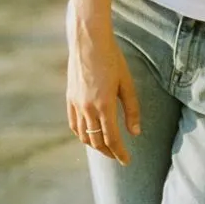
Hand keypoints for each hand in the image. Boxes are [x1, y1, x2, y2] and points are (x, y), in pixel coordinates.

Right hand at [66, 20, 140, 164]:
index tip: (127, 161)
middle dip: (109, 152)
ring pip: (83, 135)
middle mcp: (87, 108)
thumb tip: (135, 132)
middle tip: (118, 157)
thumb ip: (132, 109)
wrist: (89, 41)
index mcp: (104, 105)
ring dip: (95, 145)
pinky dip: (82, 134)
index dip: (120, 153)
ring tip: (106, 148)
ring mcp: (75, 104)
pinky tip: (89, 134)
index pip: (112, 139)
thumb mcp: (127, 83)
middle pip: (97, 140)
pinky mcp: (70, 98)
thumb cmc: (112, 59)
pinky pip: (74, 124)